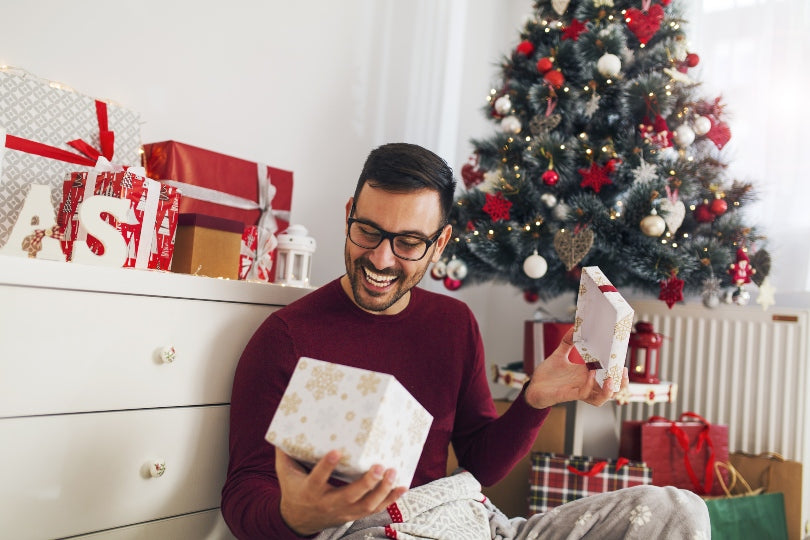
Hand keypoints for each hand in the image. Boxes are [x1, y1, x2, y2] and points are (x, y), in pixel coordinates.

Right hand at [276, 447, 407, 535]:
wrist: (299, 520)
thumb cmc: (294, 489)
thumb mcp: (286, 472)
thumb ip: (285, 453)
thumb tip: (284, 428)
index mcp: (310, 491)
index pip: (317, 479)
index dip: (326, 467)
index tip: (336, 452)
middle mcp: (328, 504)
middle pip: (349, 497)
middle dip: (366, 483)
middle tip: (379, 466)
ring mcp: (343, 512)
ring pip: (366, 505)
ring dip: (382, 490)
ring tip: (393, 472)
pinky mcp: (354, 515)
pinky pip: (375, 509)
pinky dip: (390, 499)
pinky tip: (402, 486)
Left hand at [524, 328, 629, 408]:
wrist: (533, 386)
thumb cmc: (548, 374)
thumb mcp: (559, 354)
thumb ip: (568, 341)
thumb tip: (575, 327)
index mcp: (587, 374)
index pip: (608, 375)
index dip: (618, 370)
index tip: (622, 358)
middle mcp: (586, 384)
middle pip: (611, 389)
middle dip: (621, 383)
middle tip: (623, 371)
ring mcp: (579, 391)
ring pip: (601, 398)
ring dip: (609, 390)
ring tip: (611, 379)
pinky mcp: (569, 395)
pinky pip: (584, 394)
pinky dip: (589, 385)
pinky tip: (590, 374)